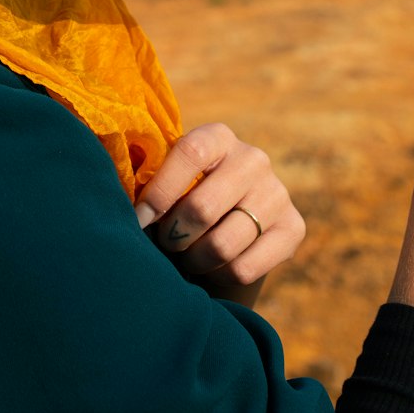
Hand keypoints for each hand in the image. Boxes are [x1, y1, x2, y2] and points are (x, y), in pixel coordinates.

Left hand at [134, 122, 305, 301]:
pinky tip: (213, 267)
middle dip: (174, 236)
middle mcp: (253, 158)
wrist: (229, 223)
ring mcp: (277, 193)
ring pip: (223, 244)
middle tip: (164, 244)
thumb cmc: (183, 198)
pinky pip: (245, 267)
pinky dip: (220, 276)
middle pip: (203, 208)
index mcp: (218, 136)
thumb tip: (119, 199)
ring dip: (194, 260)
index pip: (190, 153)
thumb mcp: (169, 180)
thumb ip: (148, 180)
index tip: (139, 220)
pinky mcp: (294, 228)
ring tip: (185, 258)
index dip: (160, 191)